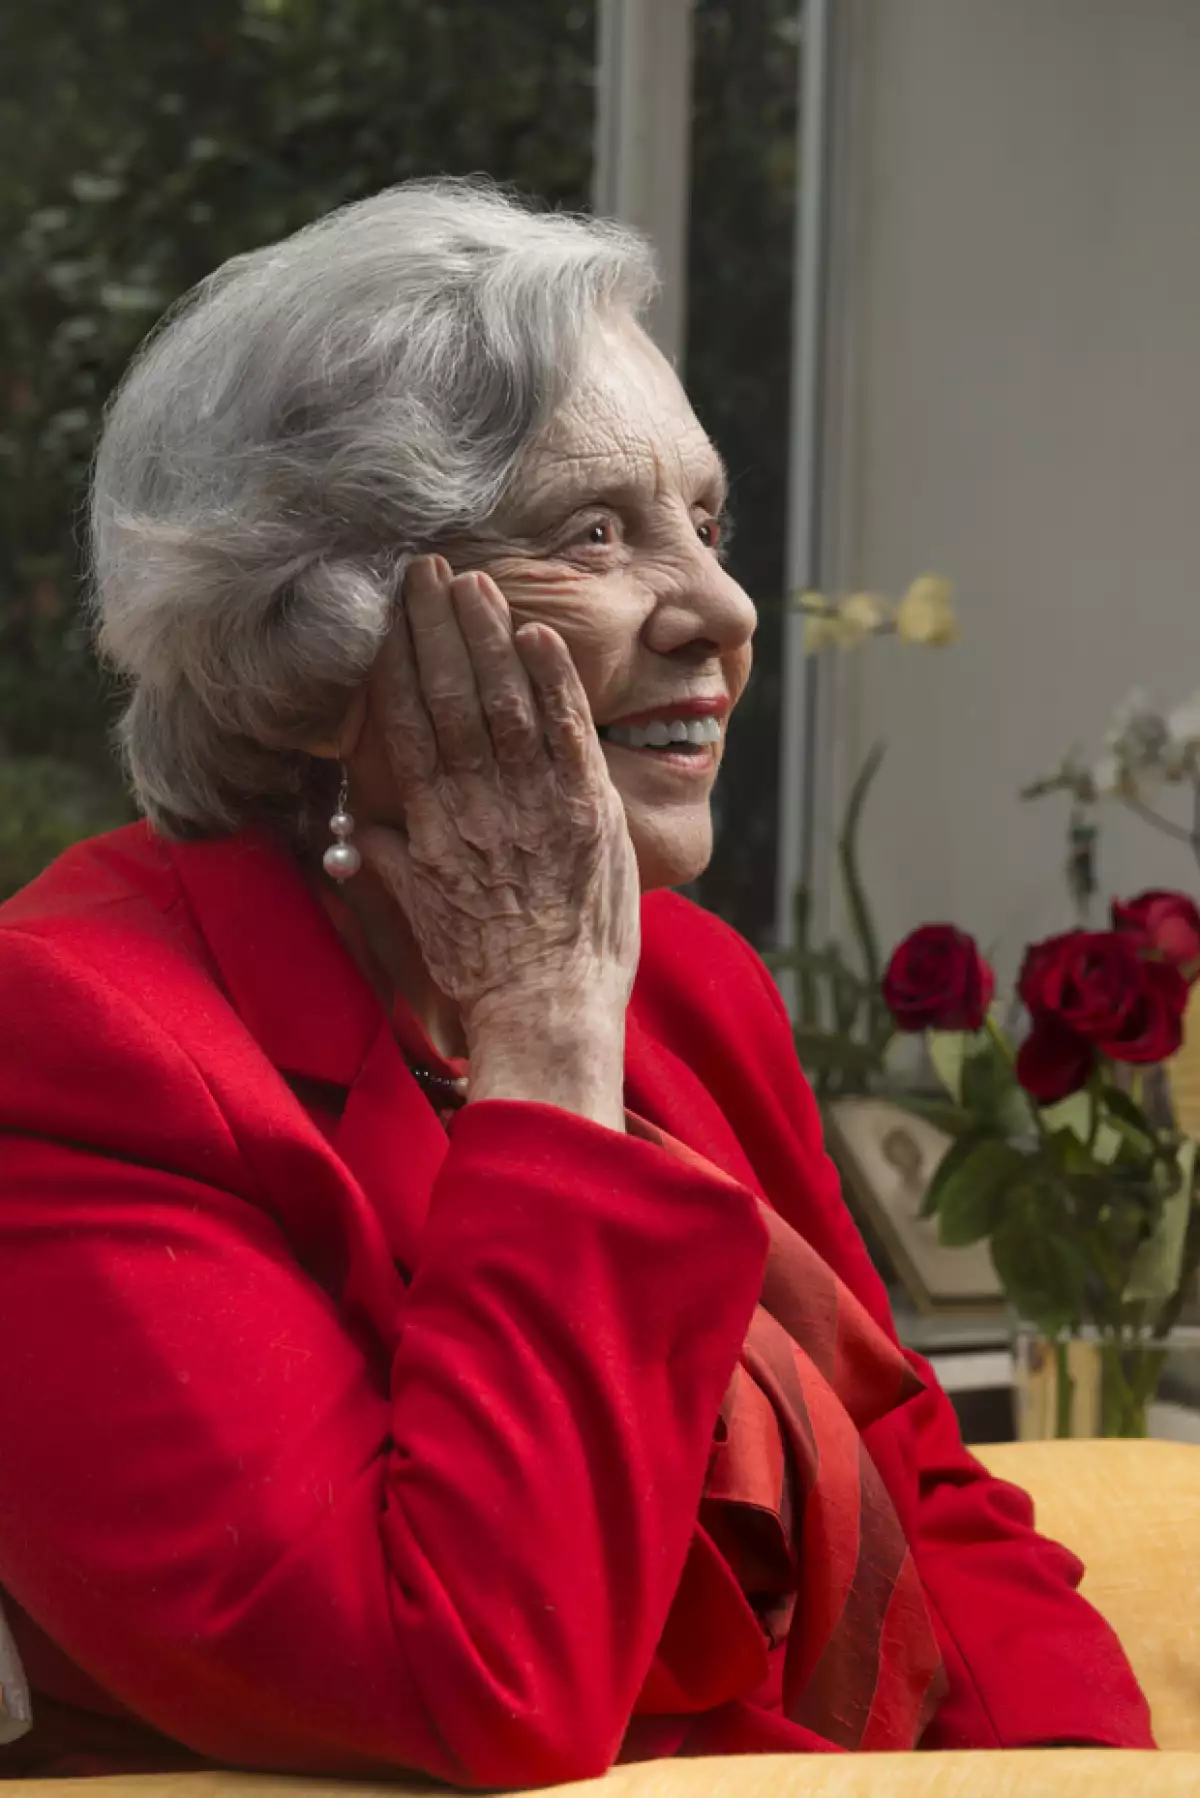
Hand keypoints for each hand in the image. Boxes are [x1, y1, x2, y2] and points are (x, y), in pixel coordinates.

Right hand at [354, 555, 640, 1042]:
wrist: (545, 1012)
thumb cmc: (483, 975)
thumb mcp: (420, 922)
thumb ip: (389, 868)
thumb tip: (353, 835)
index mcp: (431, 827)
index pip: (405, 727)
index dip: (396, 665)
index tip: (386, 617)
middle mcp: (476, 805)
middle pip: (449, 699)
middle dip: (436, 629)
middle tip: (424, 570)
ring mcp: (534, 804)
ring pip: (504, 703)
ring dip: (489, 638)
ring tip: (475, 584)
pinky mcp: (588, 811)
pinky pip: (567, 731)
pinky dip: (554, 680)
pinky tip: (540, 633)